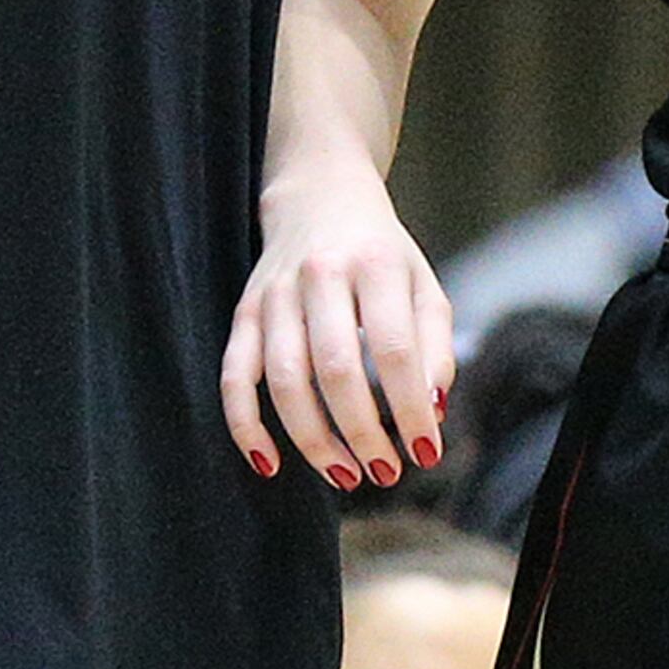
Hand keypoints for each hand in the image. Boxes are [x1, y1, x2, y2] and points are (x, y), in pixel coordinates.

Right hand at [223, 163, 454, 490]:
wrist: (318, 194)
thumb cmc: (380, 253)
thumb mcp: (423, 284)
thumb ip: (435, 345)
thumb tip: (432, 410)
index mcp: (375, 265)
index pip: (394, 350)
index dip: (409, 408)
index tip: (426, 450)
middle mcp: (321, 276)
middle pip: (336, 369)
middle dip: (362, 432)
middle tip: (385, 471)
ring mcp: (275, 295)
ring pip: (284, 380)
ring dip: (314, 439)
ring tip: (346, 475)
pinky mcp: (243, 312)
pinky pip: (234, 376)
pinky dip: (245, 426)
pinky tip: (269, 463)